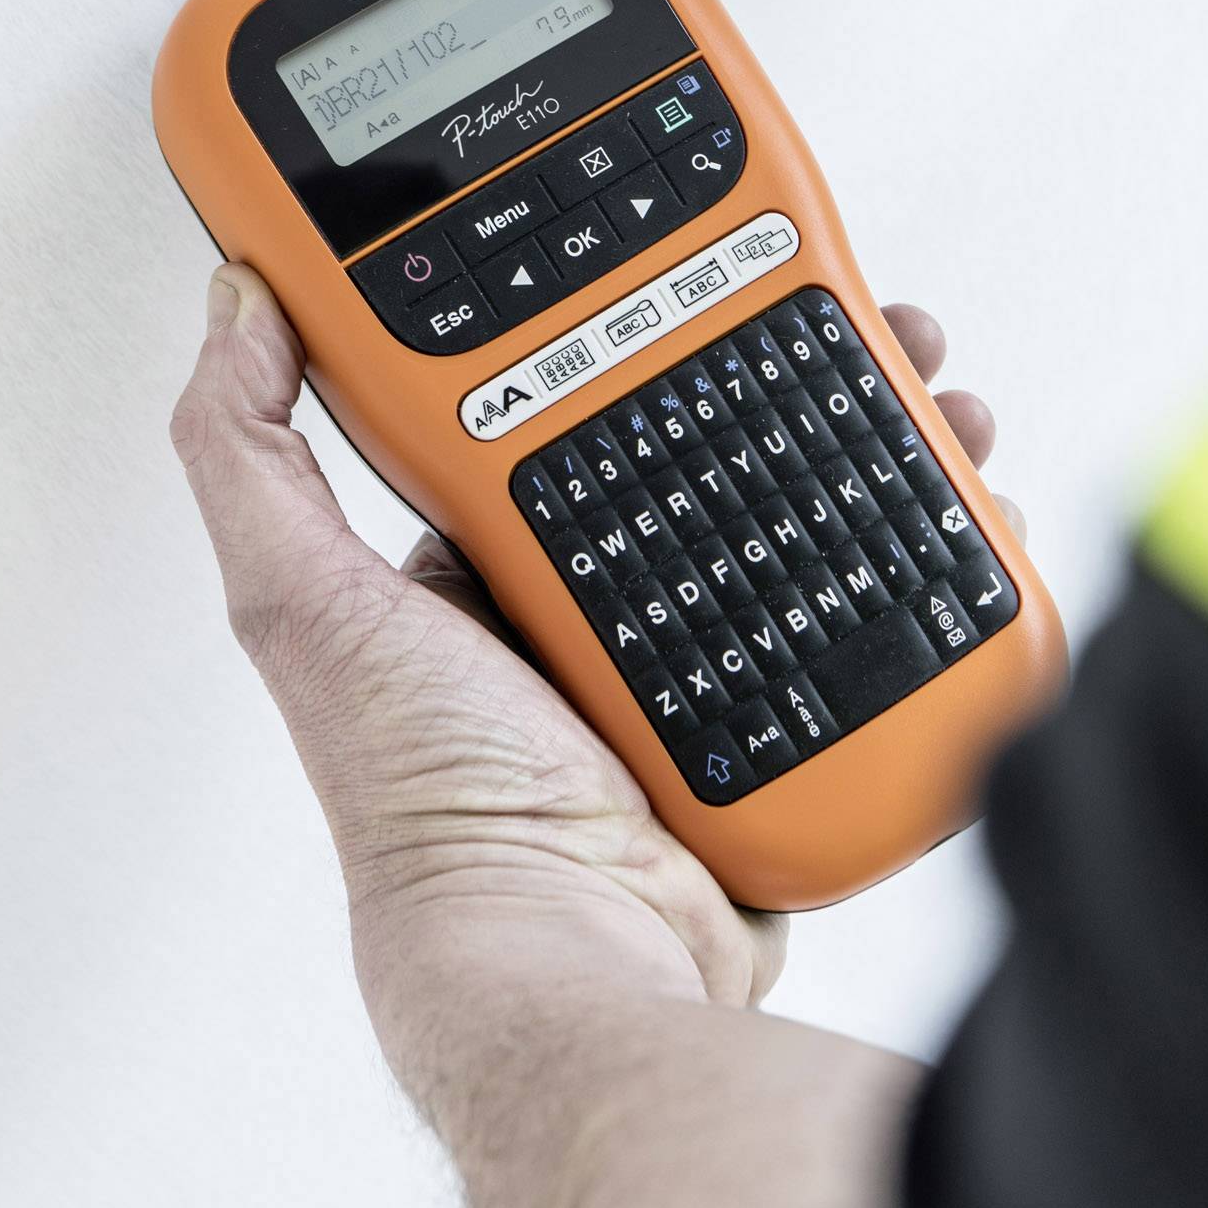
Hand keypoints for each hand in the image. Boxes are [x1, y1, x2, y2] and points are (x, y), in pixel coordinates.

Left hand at [169, 266, 1011, 1119]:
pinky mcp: (795, 713)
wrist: (573, 951)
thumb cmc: (430, 801)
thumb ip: (248, 455)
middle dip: (816, 363)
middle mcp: (611, 592)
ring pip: (822, 506)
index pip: (599, 386)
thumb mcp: (302, 603)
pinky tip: (972, 505)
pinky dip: (938, 552)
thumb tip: (235, 307)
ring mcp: (712, 650)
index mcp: (504, 549)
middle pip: (734, 433)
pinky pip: (881, 609)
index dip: (667, 310)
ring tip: (945, 401)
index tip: (724, 256)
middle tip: (886, 325)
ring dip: (897, 440)